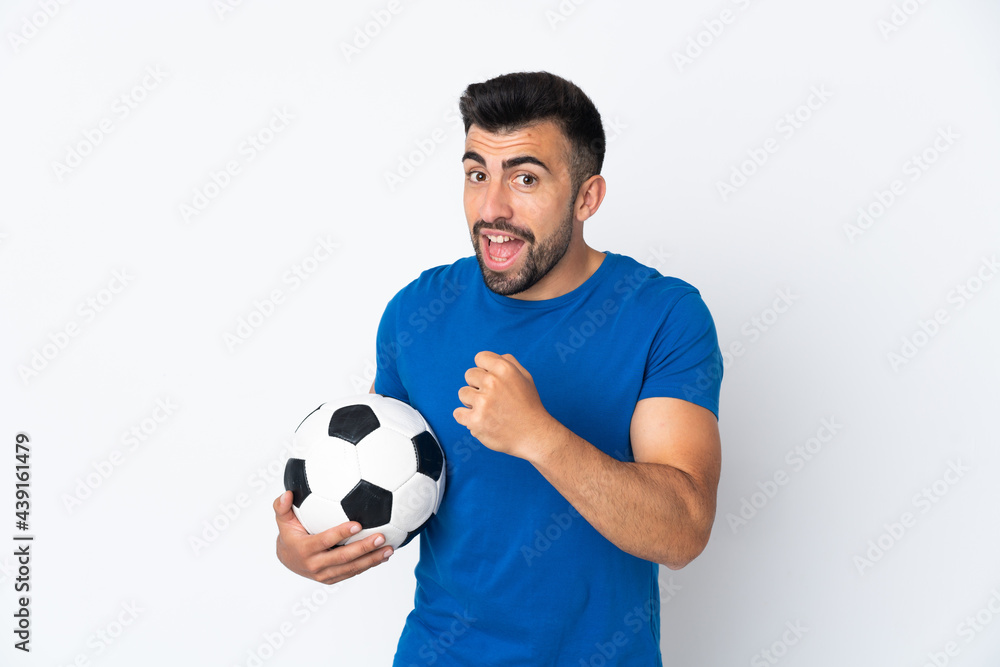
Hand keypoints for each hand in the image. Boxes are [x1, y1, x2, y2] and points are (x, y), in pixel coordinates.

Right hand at [273, 490, 392, 583]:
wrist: (287, 560)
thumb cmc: (289, 534)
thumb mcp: (283, 520)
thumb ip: (282, 506)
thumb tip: (287, 493)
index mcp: (304, 549)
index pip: (325, 540)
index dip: (341, 533)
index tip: (358, 524)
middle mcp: (315, 565)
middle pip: (343, 557)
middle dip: (364, 548)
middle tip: (381, 537)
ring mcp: (324, 574)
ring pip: (351, 568)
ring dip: (372, 559)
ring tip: (389, 549)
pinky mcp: (332, 579)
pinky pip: (352, 572)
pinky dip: (369, 565)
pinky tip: (384, 557)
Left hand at [453, 351, 556, 460]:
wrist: (534, 435)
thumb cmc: (529, 406)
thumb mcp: (525, 377)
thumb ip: (508, 363)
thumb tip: (490, 358)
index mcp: (504, 369)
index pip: (480, 357)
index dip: (484, 368)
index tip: (490, 380)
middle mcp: (492, 383)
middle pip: (469, 374)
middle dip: (477, 385)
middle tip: (491, 397)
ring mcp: (483, 402)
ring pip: (462, 393)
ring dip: (471, 401)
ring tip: (487, 410)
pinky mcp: (476, 420)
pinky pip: (458, 413)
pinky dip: (465, 418)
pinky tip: (479, 419)